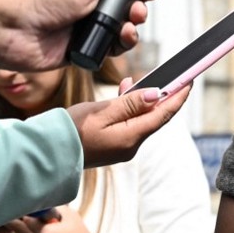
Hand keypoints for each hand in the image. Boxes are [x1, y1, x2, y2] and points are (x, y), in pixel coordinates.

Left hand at [6, 205, 113, 232]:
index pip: (26, 220)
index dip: (22, 212)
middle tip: (7, 211)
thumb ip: (56, 207)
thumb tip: (44, 203)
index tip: (19, 205)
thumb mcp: (71, 216)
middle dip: (11, 220)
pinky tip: (21, 231)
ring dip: (12, 230)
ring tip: (8, 221)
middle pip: (16, 230)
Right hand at [68, 82, 190, 167]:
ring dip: (141, 100)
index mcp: (131, 138)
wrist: (44, 155)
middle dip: (162, 96)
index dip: (178, 97)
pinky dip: (129, 109)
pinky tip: (121, 95)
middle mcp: (131, 146)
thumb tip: (157, 95)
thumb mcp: (101, 112)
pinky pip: (128, 124)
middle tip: (168, 77)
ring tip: (133, 82)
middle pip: (155, 117)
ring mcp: (121, 148)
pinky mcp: (111, 146)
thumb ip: (131, 103)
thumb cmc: (69, 132)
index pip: (164, 114)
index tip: (189, 81)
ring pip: (141, 119)